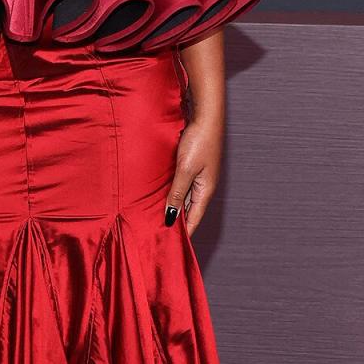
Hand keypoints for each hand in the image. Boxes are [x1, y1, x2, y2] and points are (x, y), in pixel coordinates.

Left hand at [163, 114, 222, 233]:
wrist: (206, 116)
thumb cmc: (199, 142)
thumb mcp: (185, 170)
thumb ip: (177, 193)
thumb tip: (171, 216)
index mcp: (205, 191)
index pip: (193, 220)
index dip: (183, 233)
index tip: (172, 247)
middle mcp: (203, 186)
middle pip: (188, 211)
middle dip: (176, 223)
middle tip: (159, 236)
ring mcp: (198, 176)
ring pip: (184, 198)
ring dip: (172, 208)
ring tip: (157, 219)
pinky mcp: (192, 166)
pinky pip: (181, 185)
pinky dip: (172, 193)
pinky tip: (161, 196)